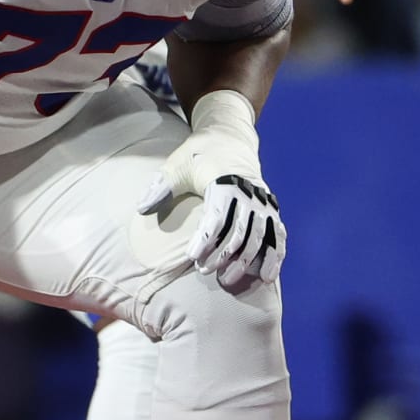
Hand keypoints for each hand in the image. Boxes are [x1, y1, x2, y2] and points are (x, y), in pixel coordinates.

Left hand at [136, 90, 284, 292]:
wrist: (230, 140)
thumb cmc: (200, 155)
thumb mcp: (177, 164)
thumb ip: (161, 186)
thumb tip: (142, 208)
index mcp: (226, 179)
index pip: (217, 214)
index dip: (206, 238)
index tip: (192, 256)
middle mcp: (249, 192)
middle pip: (239, 230)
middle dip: (222, 254)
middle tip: (203, 270)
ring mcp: (263, 202)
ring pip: (258, 237)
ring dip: (244, 261)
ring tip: (226, 280)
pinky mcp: (271, 210)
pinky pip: (277, 236)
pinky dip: (274, 257)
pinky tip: (267, 277)